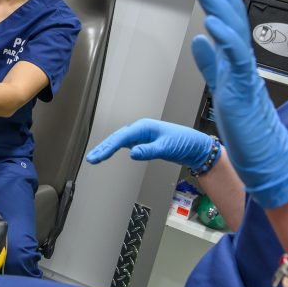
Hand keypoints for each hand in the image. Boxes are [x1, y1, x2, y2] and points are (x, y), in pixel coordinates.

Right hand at [85, 118, 216, 168]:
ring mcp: (142, 135)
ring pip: (119, 140)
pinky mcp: (145, 142)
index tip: (97, 157)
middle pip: (117, 138)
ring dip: (107, 148)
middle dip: (103, 148)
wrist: (196, 146)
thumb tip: (132, 153)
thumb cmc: (184, 142)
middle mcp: (141, 129)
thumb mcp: (166, 147)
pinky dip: (116, 148)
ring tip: (95, 157)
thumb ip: (149, 150)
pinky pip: (125, 144)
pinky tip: (109, 152)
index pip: (121, 138)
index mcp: (144, 127)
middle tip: (91, 159)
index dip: (107, 147)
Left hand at [184, 0, 287, 207]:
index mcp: (233, 55)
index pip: (222, 12)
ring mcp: (244, 68)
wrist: (264, 153)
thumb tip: (200, 40)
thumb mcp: (221, 85)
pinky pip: (236, 57)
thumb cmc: (245, 123)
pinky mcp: (245, 85)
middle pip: (228, 9)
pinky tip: (211, 23)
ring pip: (232, 25)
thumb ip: (211, 62)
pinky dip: (224, 38)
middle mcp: (241, 56)